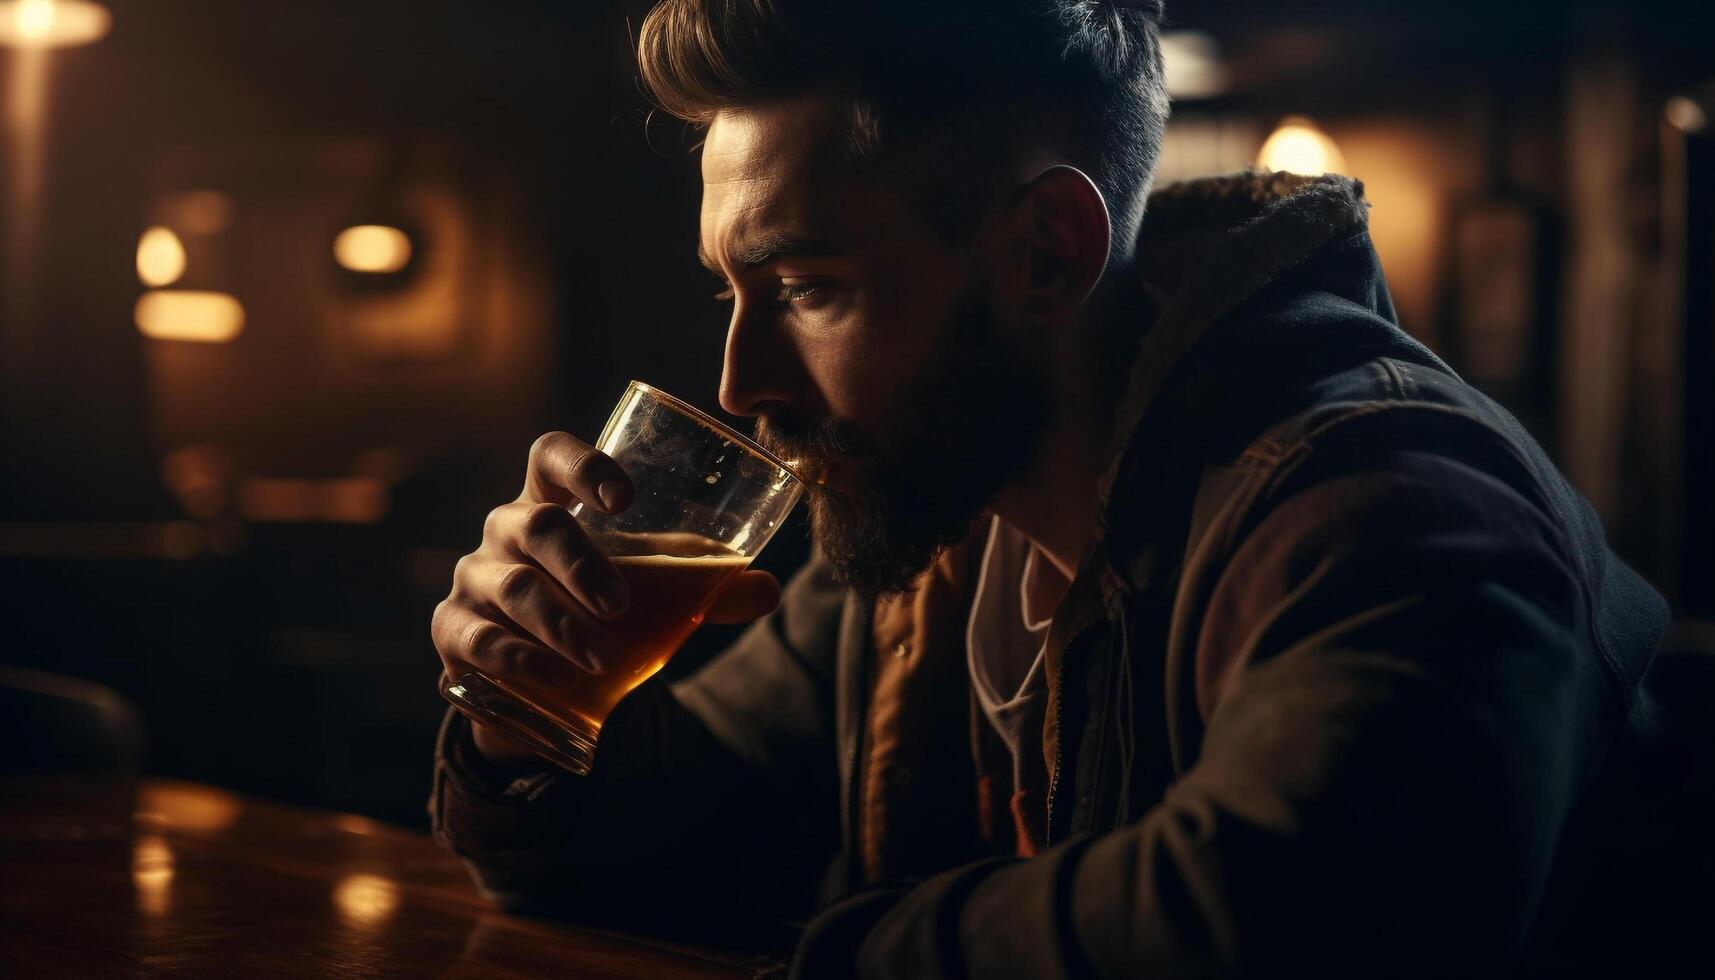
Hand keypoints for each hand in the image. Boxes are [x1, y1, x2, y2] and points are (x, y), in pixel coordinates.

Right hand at [433, 431, 783, 763]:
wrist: (538, 687)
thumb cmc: (597, 613)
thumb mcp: (652, 594)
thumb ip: (708, 588)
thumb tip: (770, 589)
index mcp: (552, 503)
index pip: (551, 456)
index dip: (583, 464)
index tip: (625, 498)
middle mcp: (506, 531)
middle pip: (536, 525)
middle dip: (581, 564)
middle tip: (621, 606)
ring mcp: (474, 579)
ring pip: (511, 587)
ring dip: (561, 624)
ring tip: (604, 658)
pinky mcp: (453, 631)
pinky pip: (476, 638)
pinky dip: (518, 658)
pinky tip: (554, 678)